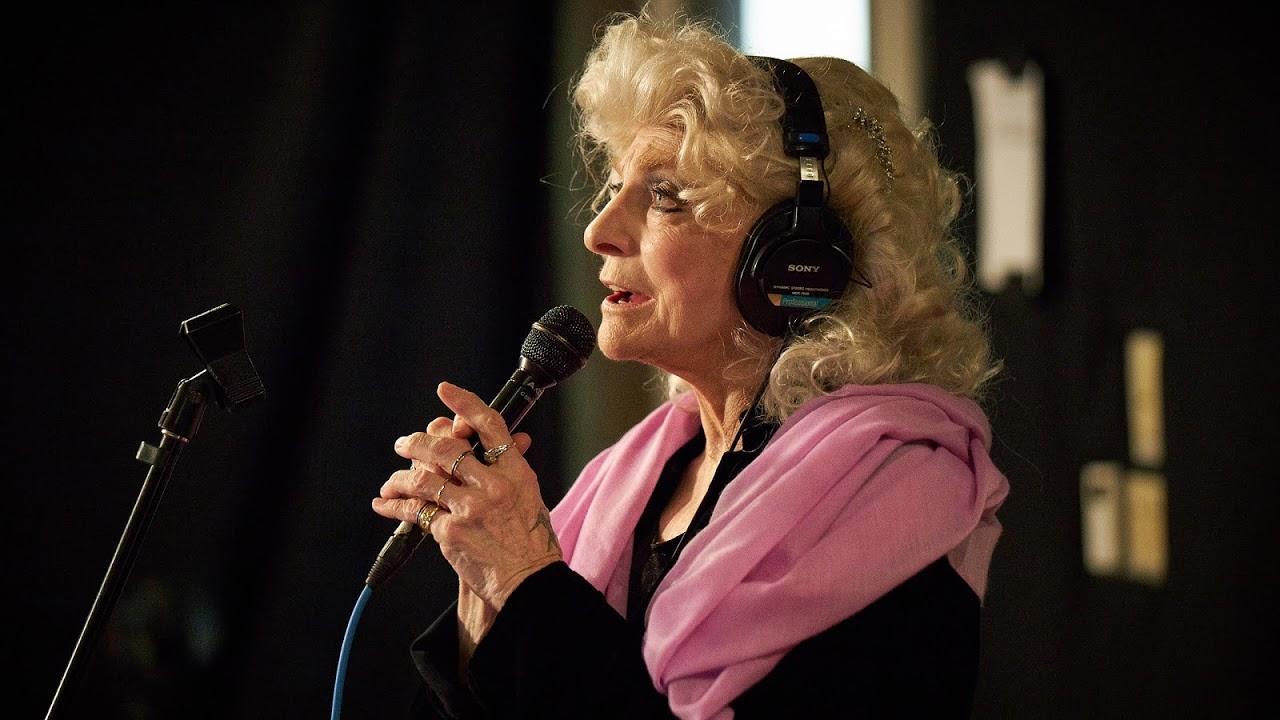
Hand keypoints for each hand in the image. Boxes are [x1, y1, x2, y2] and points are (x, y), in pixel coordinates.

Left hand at [371, 381, 561, 610]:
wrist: (530, 582)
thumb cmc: (532, 542)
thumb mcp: (530, 496)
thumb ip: (510, 468)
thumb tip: (505, 438)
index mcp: (516, 471)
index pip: (490, 425)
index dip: (465, 404)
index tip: (445, 390)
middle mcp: (493, 485)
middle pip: (447, 448)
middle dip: (417, 442)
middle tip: (403, 444)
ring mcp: (471, 508)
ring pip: (424, 478)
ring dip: (400, 477)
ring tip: (391, 482)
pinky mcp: (451, 532)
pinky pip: (416, 512)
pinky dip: (395, 507)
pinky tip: (385, 505)